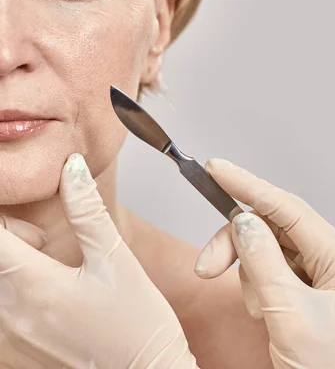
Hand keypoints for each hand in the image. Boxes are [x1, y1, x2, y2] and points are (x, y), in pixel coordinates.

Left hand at [0, 153, 196, 368]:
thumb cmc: (137, 323)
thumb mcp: (115, 257)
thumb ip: (86, 209)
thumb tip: (70, 169)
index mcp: (35, 287)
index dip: (5, 213)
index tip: (26, 213)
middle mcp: (11, 317)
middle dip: (8, 234)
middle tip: (41, 238)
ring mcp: (9, 340)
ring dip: (10, 260)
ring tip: (45, 262)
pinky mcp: (13, 354)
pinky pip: (0, 307)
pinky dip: (12, 287)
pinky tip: (43, 292)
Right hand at [194, 159, 334, 368]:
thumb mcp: (290, 316)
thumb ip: (263, 263)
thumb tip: (242, 221)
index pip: (290, 210)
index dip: (250, 186)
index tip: (218, 170)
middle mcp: (332, 263)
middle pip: (272, 228)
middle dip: (237, 243)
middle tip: (207, 264)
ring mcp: (316, 277)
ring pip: (265, 248)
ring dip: (245, 270)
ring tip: (251, 307)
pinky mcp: (299, 291)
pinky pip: (264, 270)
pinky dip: (251, 284)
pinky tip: (259, 311)